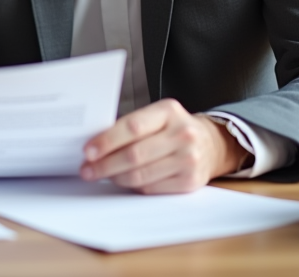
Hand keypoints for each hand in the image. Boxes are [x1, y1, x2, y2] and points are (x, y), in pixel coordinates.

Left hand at [80, 99, 247, 193]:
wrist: (211, 144)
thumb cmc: (174, 129)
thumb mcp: (157, 116)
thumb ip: (131, 126)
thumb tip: (96, 144)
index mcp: (169, 111)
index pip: (132, 127)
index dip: (107, 140)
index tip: (88, 150)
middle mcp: (182, 134)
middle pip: (134, 155)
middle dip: (105, 164)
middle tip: (87, 169)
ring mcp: (188, 159)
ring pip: (141, 175)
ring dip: (115, 177)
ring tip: (101, 174)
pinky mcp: (190, 182)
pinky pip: (151, 188)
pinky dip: (133, 186)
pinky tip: (123, 180)